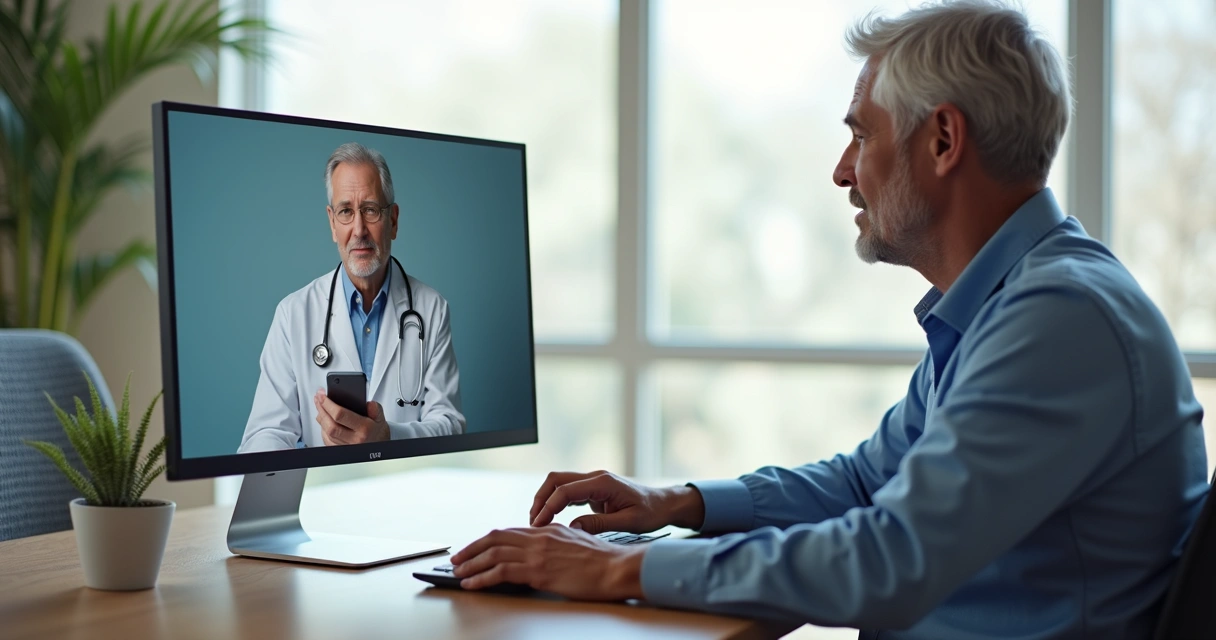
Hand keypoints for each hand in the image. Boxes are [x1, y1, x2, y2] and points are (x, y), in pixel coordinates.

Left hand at [314, 390, 389, 445]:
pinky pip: (327, 440)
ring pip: (326, 433)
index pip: (340, 415)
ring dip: (320, 419)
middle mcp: (354, 440)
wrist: (379, 446)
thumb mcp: (380, 417)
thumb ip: (375, 408)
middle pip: (330, 425)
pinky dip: (322, 429)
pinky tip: (323, 420)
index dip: (328, 404)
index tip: (322, 396)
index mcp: (364, 429)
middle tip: (318, 399)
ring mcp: (346, 447)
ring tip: (320, 407)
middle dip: (321, 410)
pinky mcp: (340, 451)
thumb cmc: (377, 431)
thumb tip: (367, 403)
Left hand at [450, 525, 645, 599]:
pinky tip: (472, 583)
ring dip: (471, 564)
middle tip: (457, 558)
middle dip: (472, 549)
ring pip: (493, 554)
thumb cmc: (603, 561)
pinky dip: (482, 578)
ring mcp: (538, 554)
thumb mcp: (577, 542)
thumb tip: (545, 548)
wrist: (616, 568)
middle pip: (495, 538)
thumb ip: (557, 541)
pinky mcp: (538, 571)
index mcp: (548, 530)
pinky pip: (501, 572)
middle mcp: (539, 538)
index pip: (509, 532)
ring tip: (458, 572)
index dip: (487, 540)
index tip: (475, 548)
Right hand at [530, 470, 705, 533]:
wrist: (663, 504)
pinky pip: (568, 491)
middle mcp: (595, 477)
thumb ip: (600, 525)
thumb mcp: (628, 523)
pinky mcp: (593, 489)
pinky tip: (551, 519)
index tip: (539, 525)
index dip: (548, 507)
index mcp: (602, 483)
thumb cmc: (650, 512)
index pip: (565, 490)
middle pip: (556, 479)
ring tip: (538, 522)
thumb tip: (573, 528)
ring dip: (546, 499)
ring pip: (559, 483)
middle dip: (540, 499)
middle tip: (533, 522)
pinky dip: (556, 502)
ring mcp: (593, 481)